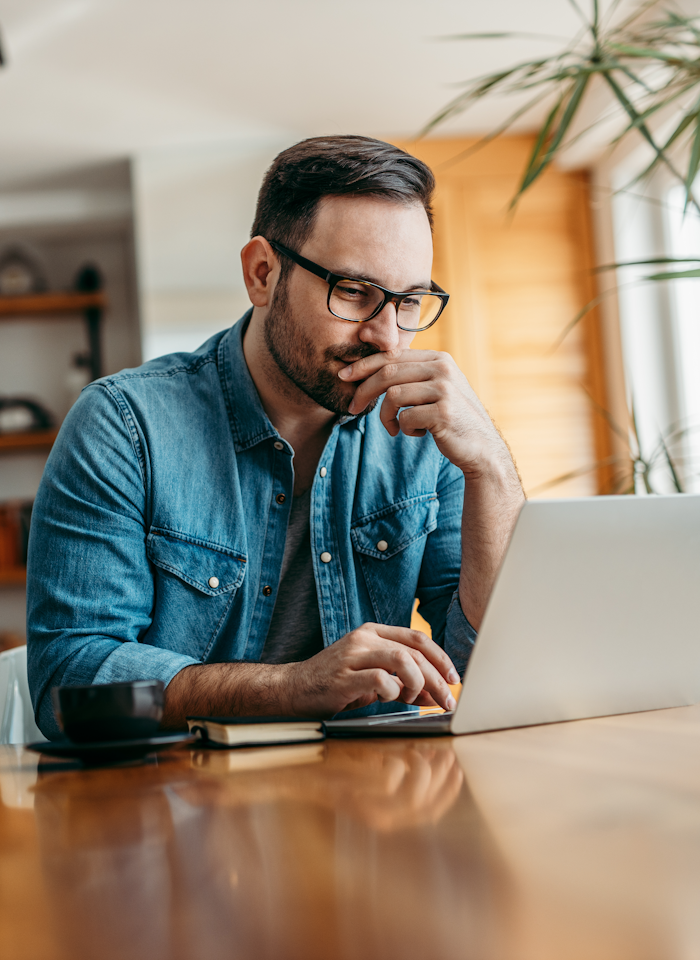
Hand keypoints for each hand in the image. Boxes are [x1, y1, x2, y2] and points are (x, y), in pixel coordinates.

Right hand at [286, 622, 459, 717]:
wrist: (293, 689)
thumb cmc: (333, 684)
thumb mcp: (372, 680)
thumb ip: (403, 684)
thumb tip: (434, 694)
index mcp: (372, 633)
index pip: (417, 638)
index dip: (441, 658)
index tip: (453, 679)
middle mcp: (364, 639)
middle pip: (414, 652)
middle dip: (437, 678)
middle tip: (447, 700)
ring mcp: (352, 656)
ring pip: (402, 660)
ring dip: (418, 682)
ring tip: (414, 698)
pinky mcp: (343, 677)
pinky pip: (381, 679)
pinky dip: (394, 692)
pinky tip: (389, 699)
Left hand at [339, 349, 512, 478]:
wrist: (481, 448)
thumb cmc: (452, 420)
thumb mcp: (435, 390)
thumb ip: (413, 376)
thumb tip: (370, 370)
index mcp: (439, 359)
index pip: (393, 356)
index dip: (364, 365)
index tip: (344, 376)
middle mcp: (443, 369)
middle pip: (388, 372)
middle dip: (364, 390)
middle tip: (352, 408)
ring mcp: (444, 389)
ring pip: (393, 396)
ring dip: (385, 416)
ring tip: (394, 428)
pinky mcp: (443, 412)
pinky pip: (406, 418)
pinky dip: (405, 429)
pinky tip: (417, 434)